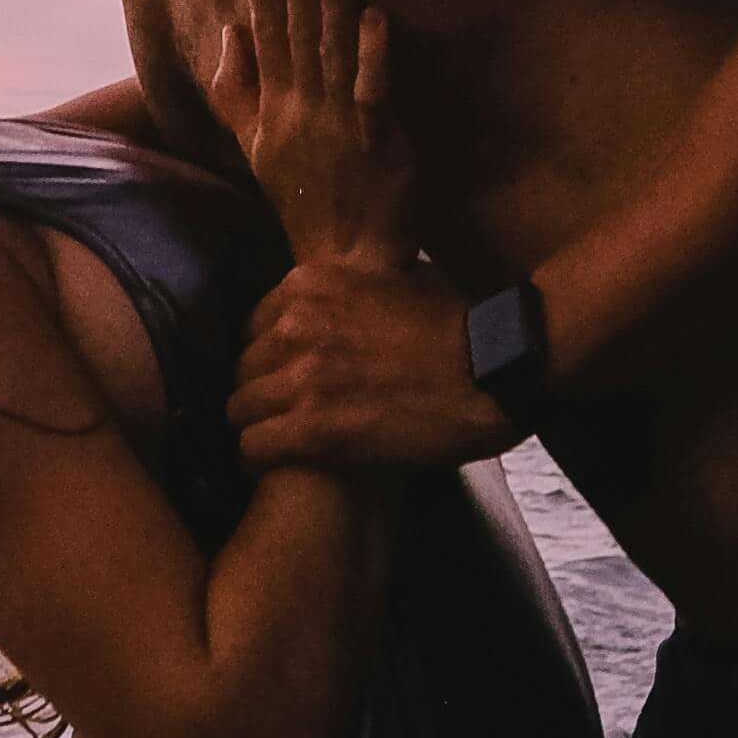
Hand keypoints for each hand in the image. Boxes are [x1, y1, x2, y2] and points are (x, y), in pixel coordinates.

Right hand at [203, 0, 413, 265]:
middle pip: (293, 30)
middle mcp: (300, 108)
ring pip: (330, 52)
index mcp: (274, 105)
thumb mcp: (256, 146)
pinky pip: (372, 92)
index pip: (263, 29)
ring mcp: (337, 124)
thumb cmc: (304, 199)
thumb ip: (236, 88)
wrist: (343, 259)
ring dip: (330, 1)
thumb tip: (231, 30)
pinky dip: (373, 54)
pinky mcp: (376, 142)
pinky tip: (376, 16)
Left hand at [228, 248, 513, 479]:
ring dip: (258, 429)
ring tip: (279, 446)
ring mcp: (302, 378)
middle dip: (261, 393)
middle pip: (243, 368)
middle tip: (283, 417)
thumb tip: (348, 269)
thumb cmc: (461, 323)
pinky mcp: (314, 430)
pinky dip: (260, 461)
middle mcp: (295, 325)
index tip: (285, 376)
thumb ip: (356, 273)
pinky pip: (254, 449)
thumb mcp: (400, 270)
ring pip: (239, 410)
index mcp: (310, 283)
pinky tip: (277, 468)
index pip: (253, 326)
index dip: (270, 357)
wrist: (497, 369)